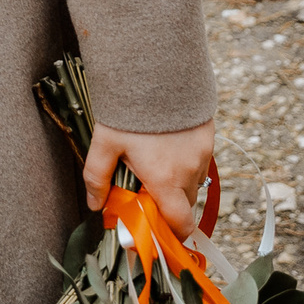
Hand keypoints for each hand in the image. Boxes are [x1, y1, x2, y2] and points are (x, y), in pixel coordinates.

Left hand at [83, 119, 216, 240]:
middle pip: (184, 204)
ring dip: (178, 181)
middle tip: (146, 187)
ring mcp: (202, 154)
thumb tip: (95, 204)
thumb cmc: (128, 110)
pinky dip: (186, 161)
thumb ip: (97, 177)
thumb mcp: (104, 142)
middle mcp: (189, 171)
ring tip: (155, 161)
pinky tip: (168, 144)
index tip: (159, 230)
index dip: (172, 233)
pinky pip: (200, 160)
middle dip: (168, 202)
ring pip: (193, 182)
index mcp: (165, 180)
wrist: (156, 70)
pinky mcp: (208, 136)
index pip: (181, 224)